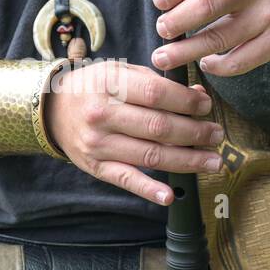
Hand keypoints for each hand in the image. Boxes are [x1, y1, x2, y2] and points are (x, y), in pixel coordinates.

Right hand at [47, 61, 224, 204]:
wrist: (53, 110)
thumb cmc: (93, 88)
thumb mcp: (120, 73)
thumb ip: (157, 83)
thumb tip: (197, 96)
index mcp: (109, 85)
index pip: (156, 94)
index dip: (187, 102)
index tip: (206, 106)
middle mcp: (102, 116)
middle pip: (158, 127)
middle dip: (194, 133)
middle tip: (216, 134)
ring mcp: (98, 144)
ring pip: (150, 156)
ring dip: (186, 160)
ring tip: (211, 160)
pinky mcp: (96, 167)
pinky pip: (126, 180)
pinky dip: (149, 190)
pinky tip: (169, 195)